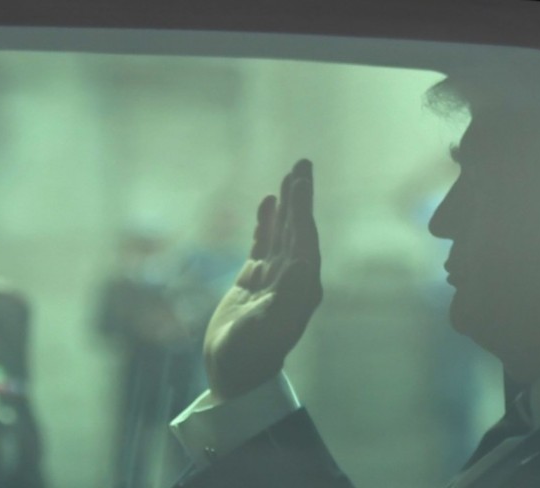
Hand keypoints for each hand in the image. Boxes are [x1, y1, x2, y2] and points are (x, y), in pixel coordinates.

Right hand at [203, 159, 322, 401]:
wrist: (234, 375)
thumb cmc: (250, 355)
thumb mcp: (268, 327)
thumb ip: (286, 297)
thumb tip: (304, 264)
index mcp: (302, 285)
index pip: (303, 237)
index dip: (302, 208)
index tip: (300, 180)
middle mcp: (293, 277)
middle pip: (297, 228)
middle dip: (300, 197)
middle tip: (302, 164)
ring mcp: (274, 277)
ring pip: (281, 232)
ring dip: (286, 204)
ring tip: (289, 176)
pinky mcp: (255, 281)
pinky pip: (263, 243)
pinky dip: (265, 222)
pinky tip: (267, 203)